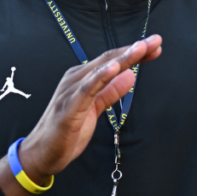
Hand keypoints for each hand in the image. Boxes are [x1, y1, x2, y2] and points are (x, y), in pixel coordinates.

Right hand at [0, 35, 161, 195]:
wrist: (40, 155)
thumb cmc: (67, 131)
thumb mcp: (95, 110)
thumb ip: (111, 92)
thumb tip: (131, 75)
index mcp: (83, 79)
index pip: (112, 61)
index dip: (133, 53)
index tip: (155, 47)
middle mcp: (76, 79)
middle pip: (109, 60)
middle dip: (134, 50)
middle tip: (156, 41)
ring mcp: (70, 92)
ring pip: (100, 70)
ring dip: (122, 58)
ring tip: (140, 48)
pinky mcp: (68, 107)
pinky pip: (87, 89)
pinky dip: (100, 77)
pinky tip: (114, 68)